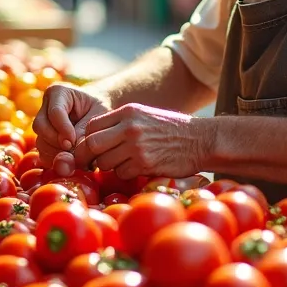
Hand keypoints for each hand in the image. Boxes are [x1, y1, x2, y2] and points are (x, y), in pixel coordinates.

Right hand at [32, 84, 108, 176]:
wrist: (100, 113)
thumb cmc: (101, 110)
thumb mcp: (98, 116)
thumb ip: (83, 133)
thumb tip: (68, 155)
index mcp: (58, 92)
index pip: (55, 112)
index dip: (63, 129)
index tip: (74, 142)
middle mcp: (46, 105)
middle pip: (40, 126)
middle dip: (56, 142)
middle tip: (73, 150)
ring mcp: (42, 122)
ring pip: (39, 140)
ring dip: (55, 153)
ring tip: (74, 156)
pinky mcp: (44, 138)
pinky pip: (42, 152)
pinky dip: (54, 159)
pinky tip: (69, 160)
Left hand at [74, 104, 208, 179]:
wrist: (201, 139)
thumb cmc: (170, 129)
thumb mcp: (144, 115)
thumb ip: (120, 123)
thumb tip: (92, 138)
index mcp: (127, 112)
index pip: (91, 126)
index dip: (85, 139)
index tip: (88, 149)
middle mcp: (129, 127)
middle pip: (91, 144)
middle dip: (86, 157)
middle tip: (88, 164)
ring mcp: (137, 146)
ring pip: (104, 162)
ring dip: (107, 167)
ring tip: (119, 164)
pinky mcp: (145, 164)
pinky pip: (121, 173)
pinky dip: (124, 174)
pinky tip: (135, 169)